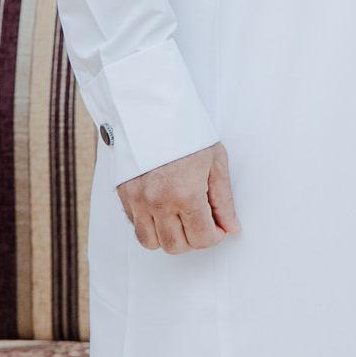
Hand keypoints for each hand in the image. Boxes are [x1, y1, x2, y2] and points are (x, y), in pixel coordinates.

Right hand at [117, 142, 240, 253]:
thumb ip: (224, 200)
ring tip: (182, 219)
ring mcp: (137, 201)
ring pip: (151, 242)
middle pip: (176, 246)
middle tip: (202, 223)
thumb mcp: (216, 162)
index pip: (201, 239)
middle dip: (193, 240)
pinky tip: (164, 210)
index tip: (218, 228)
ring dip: (170, 237)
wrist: (154, 110)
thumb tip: (231, 226)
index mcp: (185, 194)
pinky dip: (151, 226)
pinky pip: (136, 226)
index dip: (214, 237)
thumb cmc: (187, 131)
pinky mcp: (124, 195)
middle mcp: (158, 202)